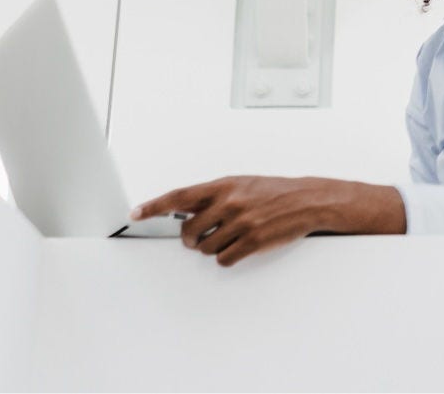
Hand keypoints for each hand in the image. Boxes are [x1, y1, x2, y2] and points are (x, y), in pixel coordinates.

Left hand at [132, 176, 347, 266]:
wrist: (308, 200)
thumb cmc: (274, 192)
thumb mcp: (241, 184)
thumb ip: (214, 196)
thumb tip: (186, 211)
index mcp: (223, 186)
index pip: (179, 196)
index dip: (154, 206)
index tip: (136, 213)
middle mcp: (229, 203)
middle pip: (189, 232)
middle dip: (191, 239)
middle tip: (200, 238)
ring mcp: (241, 223)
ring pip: (205, 249)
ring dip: (213, 248)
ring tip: (231, 237)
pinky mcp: (253, 242)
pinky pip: (223, 259)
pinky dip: (227, 257)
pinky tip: (239, 247)